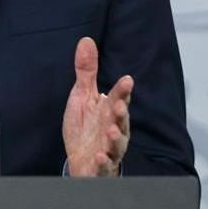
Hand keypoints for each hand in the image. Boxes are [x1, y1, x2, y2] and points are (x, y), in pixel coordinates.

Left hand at [62, 37, 131, 176]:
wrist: (81, 160)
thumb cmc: (85, 127)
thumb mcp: (82, 97)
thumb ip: (86, 72)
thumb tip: (86, 41)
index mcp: (109, 111)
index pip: (119, 99)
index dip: (123, 91)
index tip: (127, 81)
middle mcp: (113, 130)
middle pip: (121, 121)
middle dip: (121, 114)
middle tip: (119, 106)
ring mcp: (109, 150)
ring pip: (117, 145)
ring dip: (115, 139)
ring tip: (111, 132)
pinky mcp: (101, 167)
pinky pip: (104, 166)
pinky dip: (103, 162)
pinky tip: (99, 157)